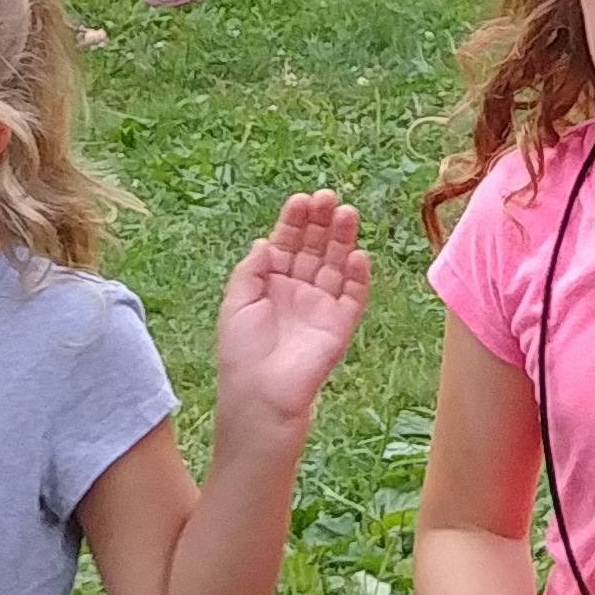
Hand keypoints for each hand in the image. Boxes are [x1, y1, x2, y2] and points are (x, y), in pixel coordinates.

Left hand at [213, 190, 367, 430]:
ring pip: (336, 265)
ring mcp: (321, 307)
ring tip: (347, 213)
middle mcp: (298, 291)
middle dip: (321, 223)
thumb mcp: (235, 303)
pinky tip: (358, 255)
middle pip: (314, 249)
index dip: (294, 222)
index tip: (302, 199)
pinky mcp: (340, 325)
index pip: (286, 244)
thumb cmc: (242, 352)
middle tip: (329, 198)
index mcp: (270, 284)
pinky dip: (357, 276)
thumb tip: (264, 240)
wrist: (261, 396)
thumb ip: (251, 270)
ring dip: (342, 240)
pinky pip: (353, 296)